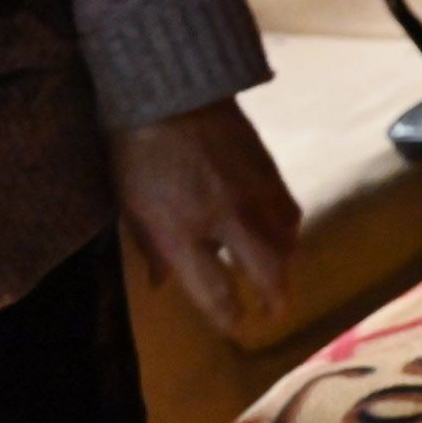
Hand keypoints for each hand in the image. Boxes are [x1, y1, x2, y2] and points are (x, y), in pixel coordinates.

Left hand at [107, 99, 300, 339]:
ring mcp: (254, 195)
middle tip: (276, 312)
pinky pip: (289, 212)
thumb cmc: (138, 152)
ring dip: (285, 265)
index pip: (214, 291)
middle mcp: (226, 219)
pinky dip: (288, 232)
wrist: (172, 95)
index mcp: (183, 231)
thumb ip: (152, 248)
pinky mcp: (270, 174)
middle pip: (268, 271)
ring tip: (279, 275)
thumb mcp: (131, 204)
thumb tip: (162, 283)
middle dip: (275, 298)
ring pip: (286, 242)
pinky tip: (282, 234)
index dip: (228, 317)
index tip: (235, 327)